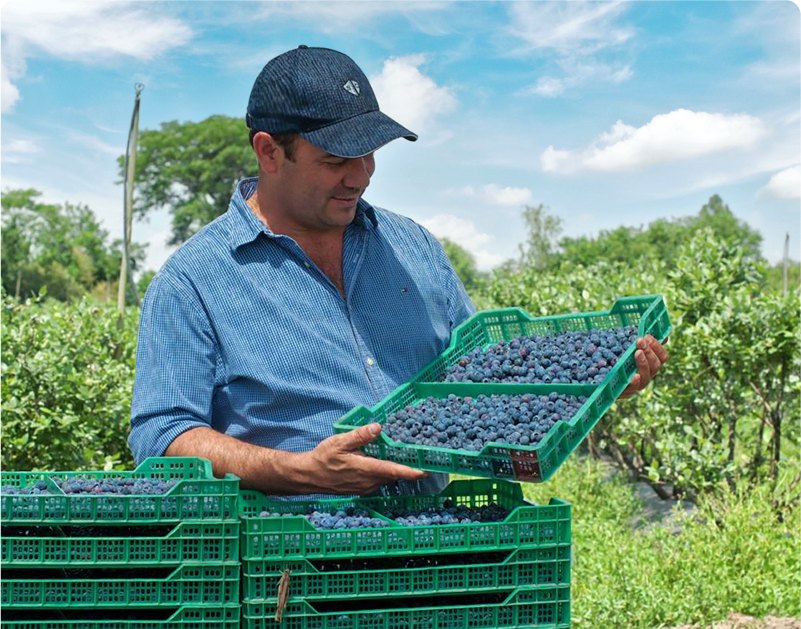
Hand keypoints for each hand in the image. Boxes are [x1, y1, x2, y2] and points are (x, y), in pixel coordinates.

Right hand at [296, 423, 426, 494]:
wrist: (309, 476)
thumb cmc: (323, 458)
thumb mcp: (340, 442)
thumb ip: (360, 436)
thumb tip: (378, 427)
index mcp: (365, 469)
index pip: (393, 471)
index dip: (410, 471)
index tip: (425, 470)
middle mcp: (368, 482)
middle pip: (393, 475)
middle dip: (407, 467)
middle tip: (419, 455)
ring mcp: (365, 487)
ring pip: (386, 478)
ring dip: (395, 470)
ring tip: (404, 456)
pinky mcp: (361, 489)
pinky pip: (379, 481)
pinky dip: (385, 473)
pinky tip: (384, 463)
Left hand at [618, 335, 668, 399]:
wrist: (601, 384)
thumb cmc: (617, 364)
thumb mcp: (627, 351)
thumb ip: (641, 344)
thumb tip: (658, 332)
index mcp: (649, 367)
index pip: (662, 357)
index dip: (658, 347)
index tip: (647, 336)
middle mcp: (645, 377)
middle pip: (655, 366)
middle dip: (649, 352)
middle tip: (640, 340)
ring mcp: (635, 387)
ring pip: (646, 377)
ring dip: (643, 363)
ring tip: (637, 352)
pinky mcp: (623, 393)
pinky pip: (630, 388)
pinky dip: (634, 382)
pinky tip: (635, 376)